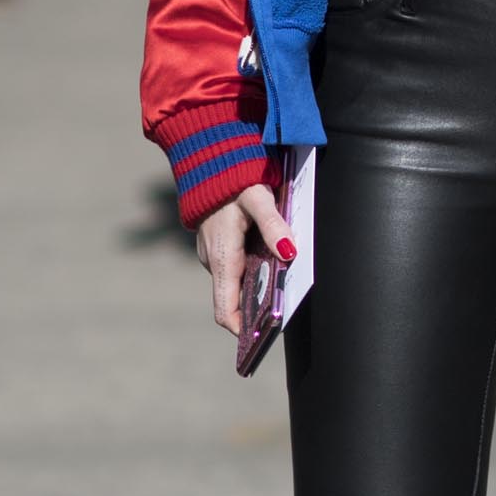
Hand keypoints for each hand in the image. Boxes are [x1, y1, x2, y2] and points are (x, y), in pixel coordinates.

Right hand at [196, 183, 290, 335]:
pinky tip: (271, 257)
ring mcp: (213, 253)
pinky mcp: (217, 244)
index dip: (243, 329)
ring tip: (284, 280)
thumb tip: (290, 253)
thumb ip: (273, 225)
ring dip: (258, 282)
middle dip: (258, 305)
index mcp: (222, 258)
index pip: (226, 311)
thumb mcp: (257, 198)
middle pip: (236, 298)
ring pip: (238, 280)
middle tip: (285, 306)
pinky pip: (235, 264)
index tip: (263, 336)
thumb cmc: (231, 178)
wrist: (205, 159)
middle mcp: (214, 261)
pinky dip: (252, 266)